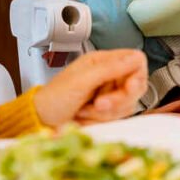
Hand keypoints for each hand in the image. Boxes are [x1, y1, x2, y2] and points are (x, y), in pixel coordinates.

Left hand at [33, 49, 147, 126]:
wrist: (42, 121)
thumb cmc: (54, 97)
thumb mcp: (82, 80)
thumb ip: (110, 69)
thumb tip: (136, 57)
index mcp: (102, 61)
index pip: (136, 61)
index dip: (137, 75)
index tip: (128, 88)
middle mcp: (108, 76)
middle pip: (136, 85)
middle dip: (118, 99)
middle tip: (99, 105)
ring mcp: (109, 94)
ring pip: (128, 104)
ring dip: (106, 112)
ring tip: (85, 111)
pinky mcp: (107, 112)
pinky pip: (118, 117)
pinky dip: (102, 120)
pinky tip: (86, 117)